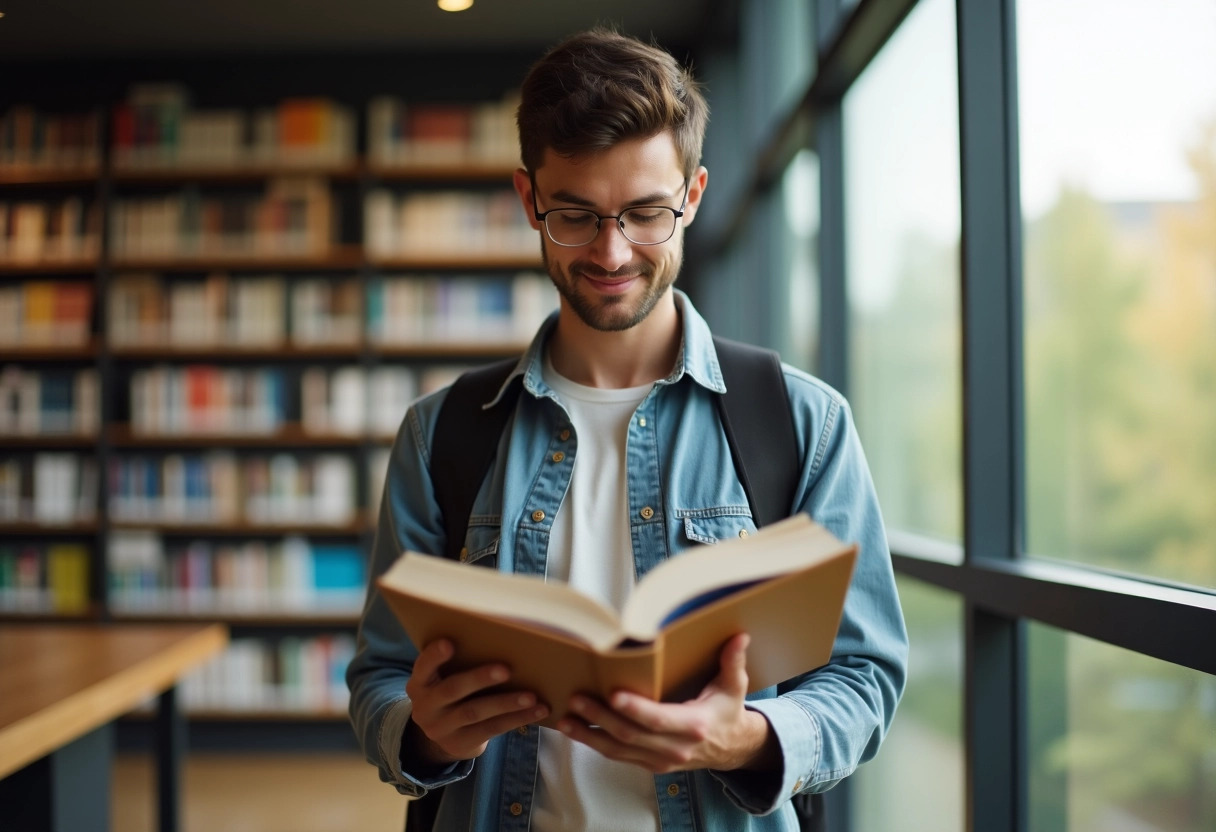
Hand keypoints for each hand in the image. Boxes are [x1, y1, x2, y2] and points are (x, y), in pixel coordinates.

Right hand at [404, 638, 548, 768]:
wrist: (446, 735)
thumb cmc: (453, 693)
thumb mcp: (445, 679)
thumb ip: (458, 664)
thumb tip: (502, 639)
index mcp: (420, 684)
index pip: (423, 667)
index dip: (434, 656)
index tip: (449, 643)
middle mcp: (425, 707)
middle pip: (452, 690)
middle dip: (479, 679)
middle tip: (506, 669)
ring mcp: (441, 729)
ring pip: (475, 712)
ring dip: (506, 703)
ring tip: (531, 696)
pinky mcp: (460, 743)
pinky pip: (491, 729)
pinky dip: (516, 719)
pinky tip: (536, 711)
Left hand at [556, 633, 780, 773]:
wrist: (731, 749)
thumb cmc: (727, 712)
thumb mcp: (734, 687)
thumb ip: (732, 662)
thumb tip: (740, 636)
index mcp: (694, 727)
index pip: (659, 720)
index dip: (636, 709)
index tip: (614, 694)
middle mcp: (675, 748)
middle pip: (631, 735)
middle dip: (601, 717)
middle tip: (578, 697)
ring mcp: (660, 760)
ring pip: (618, 750)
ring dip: (590, 735)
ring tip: (566, 719)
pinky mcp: (649, 764)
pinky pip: (618, 756)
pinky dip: (595, 743)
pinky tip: (576, 730)